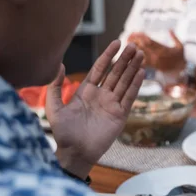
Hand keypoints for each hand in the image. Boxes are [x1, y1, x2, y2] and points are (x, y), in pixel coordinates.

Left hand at [46, 41, 144, 178]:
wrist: (74, 153)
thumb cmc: (63, 133)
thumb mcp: (54, 107)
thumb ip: (55, 86)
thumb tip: (59, 64)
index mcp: (86, 92)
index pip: (100, 69)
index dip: (109, 56)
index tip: (116, 43)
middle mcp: (101, 96)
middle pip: (116, 73)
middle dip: (125, 59)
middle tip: (134, 45)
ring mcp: (112, 105)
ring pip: (125, 82)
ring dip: (133, 68)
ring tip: (141, 55)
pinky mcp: (120, 115)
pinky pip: (129, 97)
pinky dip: (136, 85)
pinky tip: (141, 73)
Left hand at [128, 31, 184, 71]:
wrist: (182, 71)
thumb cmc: (181, 58)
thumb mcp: (180, 46)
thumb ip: (174, 37)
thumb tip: (170, 29)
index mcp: (162, 48)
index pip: (148, 40)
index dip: (140, 36)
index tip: (135, 32)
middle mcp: (156, 55)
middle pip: (142, 46)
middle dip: (134, 41)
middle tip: (129, 37)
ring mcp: (153, 62)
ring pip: (139, 55)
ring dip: (132, 50)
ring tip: (127, 45)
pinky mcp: (152, 67)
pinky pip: (141, 63)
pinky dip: (135, 60)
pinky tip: (129, 56)